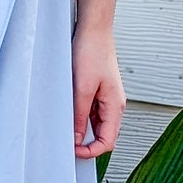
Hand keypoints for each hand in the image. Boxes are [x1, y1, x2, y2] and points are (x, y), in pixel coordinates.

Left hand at [71, 19, 125, 159]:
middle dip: (87, 143)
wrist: (94, 30)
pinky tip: (70, 110)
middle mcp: (114, 105)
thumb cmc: (92, 52)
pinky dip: (81, 116)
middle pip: (104, 136)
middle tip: (67, 141)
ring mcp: (107, 98)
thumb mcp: (82, 88)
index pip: (108, 142)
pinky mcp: (99, 91)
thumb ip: (79, 115)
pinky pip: (92, 112)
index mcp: (115, 106)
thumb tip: (76, 138)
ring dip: (83, 129)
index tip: (73, 151)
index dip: (91, 151)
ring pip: (97, 125)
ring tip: (66, 124)